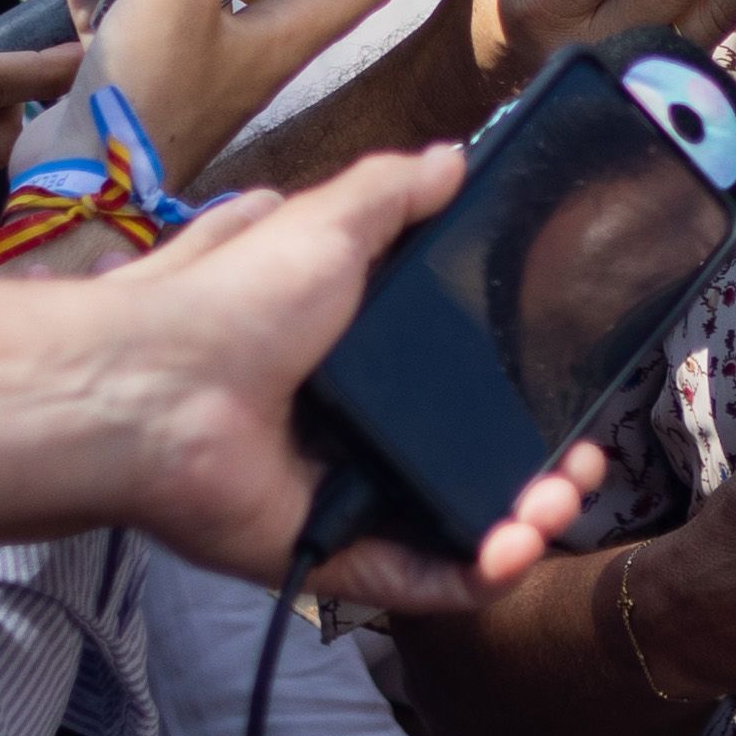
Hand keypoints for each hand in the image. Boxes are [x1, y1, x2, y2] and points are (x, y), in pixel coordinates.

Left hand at [99, 147, 604, 609]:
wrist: (153, 391)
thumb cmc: (235, 301)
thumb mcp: (324, 220)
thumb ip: (394, 192)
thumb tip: (455, 157)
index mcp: (356, 348)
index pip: (459, 373)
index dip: (521, 381)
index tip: (570, 381)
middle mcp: (356, 424)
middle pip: (472, 455)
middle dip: (543, 465)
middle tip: (582, 464)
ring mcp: (345, 494)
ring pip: (455, 521)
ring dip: (522, 521)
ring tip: (556, 505)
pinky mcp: (329, 553)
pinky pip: (413, 579)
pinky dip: (470, 576)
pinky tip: (513, 553)